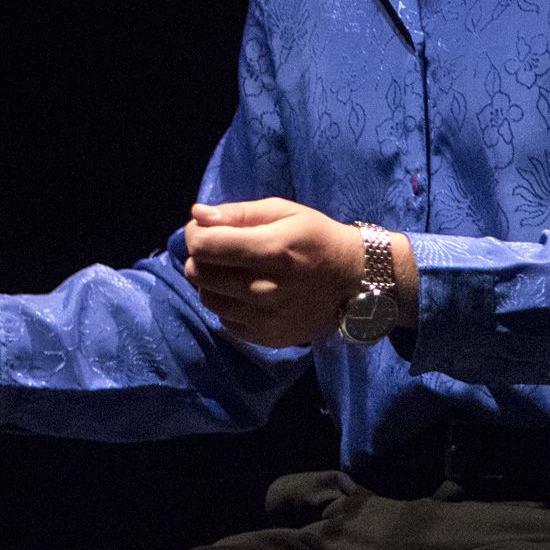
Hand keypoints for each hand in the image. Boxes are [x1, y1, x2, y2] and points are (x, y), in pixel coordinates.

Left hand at [181, 197, 361, 347]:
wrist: (354, 280)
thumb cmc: (316, 238)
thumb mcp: (284, 212)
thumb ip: (238, 212)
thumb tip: (197, 214)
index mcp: (273, 249)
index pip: (205, 246)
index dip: (195, 234)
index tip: (204, 228)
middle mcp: (267, 288)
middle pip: (199, 274)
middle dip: (199, 256)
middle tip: (217, 249)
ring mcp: (267, 318)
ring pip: (207, 298)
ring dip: (210, 281)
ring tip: (231, 270)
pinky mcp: (267, 338)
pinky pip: (224, 320)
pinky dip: (226, 303)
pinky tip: (244, 292)